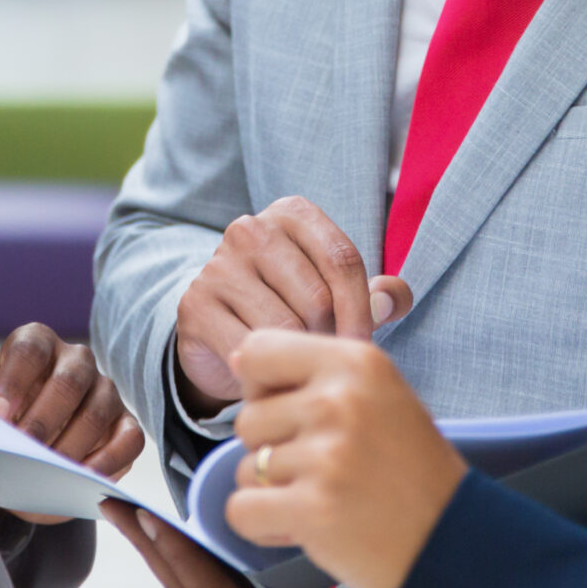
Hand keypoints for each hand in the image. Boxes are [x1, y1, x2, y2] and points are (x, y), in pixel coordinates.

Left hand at [0, 324, 146, 522]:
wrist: (36, 440)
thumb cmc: (12, 420)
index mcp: (39, 343)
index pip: (29, 350)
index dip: (12, 383)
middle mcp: (76, 360)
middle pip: (67, 382)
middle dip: (42, 421)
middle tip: (22, 451)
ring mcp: (106, 390)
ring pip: (96, 413)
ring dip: (70, 447)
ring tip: (48, 474)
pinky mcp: (127, 423)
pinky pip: (129, 441)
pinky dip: (107, 463)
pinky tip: (82, 480)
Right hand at [174, 196, 410, 415]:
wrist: (218, 335)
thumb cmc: (290, 308)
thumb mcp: (338, 295)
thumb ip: (380, 294)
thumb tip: (391, 302)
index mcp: (292, 214)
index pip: (343, 259)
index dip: (361, 311)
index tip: (363, 346)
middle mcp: (250, 228)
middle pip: (317, 298)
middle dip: (327, 338)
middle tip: (320, 358)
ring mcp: (218, 264)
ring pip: (285, 326)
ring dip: (296, 356)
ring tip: (294, 364)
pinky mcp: (195, 304)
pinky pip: (249, 348)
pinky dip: (264, 370)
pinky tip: (265, 373)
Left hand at [222, 331, 465, 587]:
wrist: (455, 543)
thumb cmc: (414, 471)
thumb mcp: (379, 396)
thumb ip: (313, 374)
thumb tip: (236, 358)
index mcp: (357, 361)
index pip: (257, 350)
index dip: (262, 386)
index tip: (291, 412)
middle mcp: (339, 400)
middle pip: (247, 417)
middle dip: (273, 449)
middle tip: (325, 470)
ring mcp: (326, 455)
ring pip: (243, 467)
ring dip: (273, 492)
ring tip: (325, 499)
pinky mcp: (313, 509)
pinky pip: (241, 510)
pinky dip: (264, 527)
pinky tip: (306, 527)